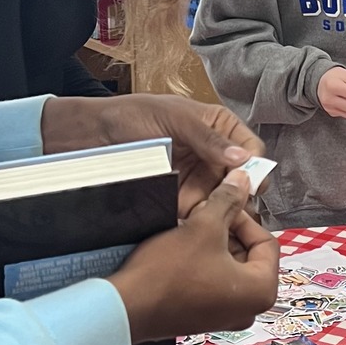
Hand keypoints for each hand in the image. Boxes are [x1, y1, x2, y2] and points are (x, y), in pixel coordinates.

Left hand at [42, 94, 262, 214]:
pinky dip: (201, 224)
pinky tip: (197, 229)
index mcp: (219, 129)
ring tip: (217, 224)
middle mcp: (213, 157)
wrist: (91, 136)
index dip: (254, 169)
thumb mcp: (174, 118)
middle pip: (241, 183)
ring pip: (224, 203)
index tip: (247, 184)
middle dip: (241, 198)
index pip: (252, 151)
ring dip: (223, 214)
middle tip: (235, 212)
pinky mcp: (179, 201)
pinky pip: (198, 216)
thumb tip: (242, 159)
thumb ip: (208, 138)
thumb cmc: (131, 115)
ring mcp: (198, 181)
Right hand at [111, 169, 278, 343]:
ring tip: (191, 230)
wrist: (128, 306)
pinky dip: (203, 263)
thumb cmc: (168, 273)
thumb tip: (243, 180)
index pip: (267, 242)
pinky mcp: (204, 318)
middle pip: (249, 256)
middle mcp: (249, 309)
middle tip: (205, 216)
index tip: (224, 206)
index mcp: (261, 291)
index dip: (244, 218)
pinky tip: (182, 250)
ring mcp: (226, 317)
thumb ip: (228, 200)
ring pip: (229, 268)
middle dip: (228, 231)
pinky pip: (213, 283)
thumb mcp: (203, 226)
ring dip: (213, 245)